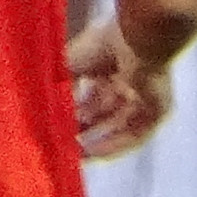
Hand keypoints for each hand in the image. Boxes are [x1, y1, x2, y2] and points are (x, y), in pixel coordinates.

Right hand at [66, 14, 172, 156]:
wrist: (137, 41)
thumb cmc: (103, 45)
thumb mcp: (69, 65)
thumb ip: (57, 87)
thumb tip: (38, 107)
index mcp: (111, 64)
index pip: (91, 94)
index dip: (72, 110)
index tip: (53, 126)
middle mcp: (129, 80)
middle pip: (104, 112)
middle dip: (82, 128)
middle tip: (60, 144)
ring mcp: (145, 97)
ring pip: (118, 125)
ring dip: (96, 141)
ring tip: (73, 155)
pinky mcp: (158, 110)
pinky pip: (134, 134)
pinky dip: (113, 145)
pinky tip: (91, 154)